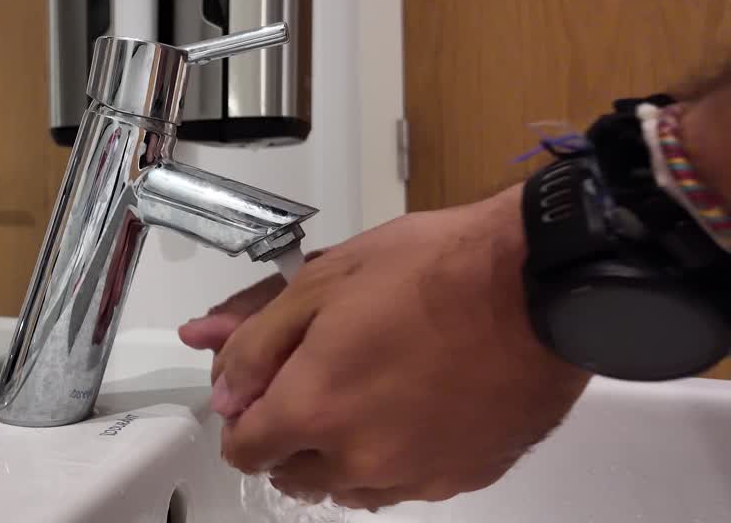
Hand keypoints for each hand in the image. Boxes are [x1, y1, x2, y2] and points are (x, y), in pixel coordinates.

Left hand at [181, 187, 590, 509]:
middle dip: (287, 433)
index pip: (244, 449)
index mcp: (314, 408)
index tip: (258, 387)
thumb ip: (256, 339)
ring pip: (346, 487)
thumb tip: (220, 381)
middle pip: (291, 474)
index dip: (241, 415)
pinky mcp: (460, 477)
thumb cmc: (434, 270)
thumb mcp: (322, 281)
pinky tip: (405, 409)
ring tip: (360, 390)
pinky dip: (389, 458)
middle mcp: (360, 458)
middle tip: (311, 378)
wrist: (538, 285)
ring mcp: (414, 474)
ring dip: (336, 452)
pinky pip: (402, 484)